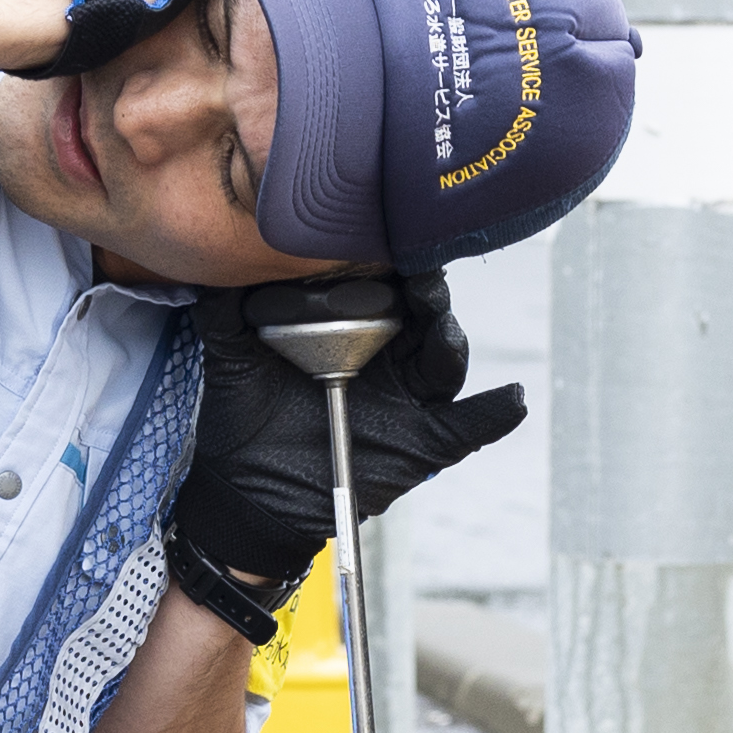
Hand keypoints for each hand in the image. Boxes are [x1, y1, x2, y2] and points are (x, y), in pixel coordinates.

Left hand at [164, 271, 523, 617]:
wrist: (245, 494)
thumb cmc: (246, 422)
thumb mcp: (233, 360)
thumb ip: (228, 312)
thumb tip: (218, 265)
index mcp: (352, 329)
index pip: (383, 283)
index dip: (388, 261)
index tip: (382, 237)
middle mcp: (389, 357)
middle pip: (425, 314)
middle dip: (426, 291)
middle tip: (416, 276)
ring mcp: (409, 400)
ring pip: (446, 359)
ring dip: (449, 336)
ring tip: (439, 327)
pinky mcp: (420, 443)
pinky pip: (468, 427)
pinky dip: (496, 413)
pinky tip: (513, 397)